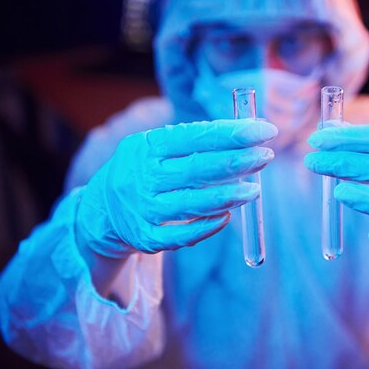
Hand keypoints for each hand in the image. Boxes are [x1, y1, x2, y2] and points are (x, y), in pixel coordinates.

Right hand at [76, 119, 276, 258]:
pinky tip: (227, 216)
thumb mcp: (156, 146)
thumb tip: (247, 132)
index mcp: (147, 146)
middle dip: (237, 162)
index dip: (233, 133)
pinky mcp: (145, 237)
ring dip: (229, 196)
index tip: (265, 131)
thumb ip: (195, 141)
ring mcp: (143, 209)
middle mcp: (142, 176)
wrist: (102, 210)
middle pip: (197, 170)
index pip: (196, 136)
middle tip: (266, 157)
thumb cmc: (144, 170)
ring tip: (254, 190)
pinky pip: (183, 235)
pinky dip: (207, 226)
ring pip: (194, 203)